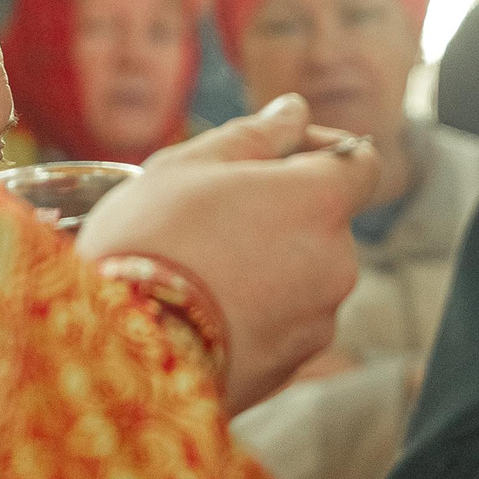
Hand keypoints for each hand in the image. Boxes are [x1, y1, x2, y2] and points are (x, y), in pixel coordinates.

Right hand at [77, 94, 378, 413]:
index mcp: (321, 202)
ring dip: (269, 265)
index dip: (323, 150)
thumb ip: (255, 135)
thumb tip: (295, 111)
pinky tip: (201, 312)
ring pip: (304, 276)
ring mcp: (318, 322)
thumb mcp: (188, 166)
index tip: (279, 153)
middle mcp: (337, 263)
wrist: (117, 352)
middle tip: (211, 216)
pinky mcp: (290, 367)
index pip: (361, 164)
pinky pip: (283, 324)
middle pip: (326, 222)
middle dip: (283, 212)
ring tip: (197, 270)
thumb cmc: (149, 241)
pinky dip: (256, 313)